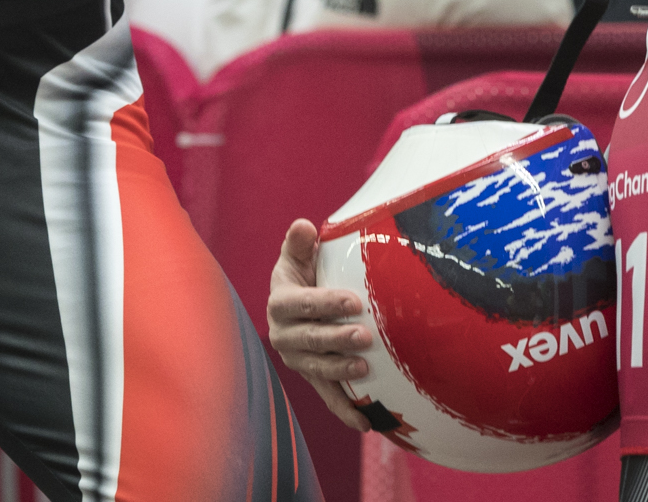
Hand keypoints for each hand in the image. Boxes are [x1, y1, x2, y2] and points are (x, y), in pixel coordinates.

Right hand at [266, 219, 374, 432]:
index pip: (300, 304)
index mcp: (280, 303)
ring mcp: (299, 361)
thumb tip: (303, 226)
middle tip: (365, 336)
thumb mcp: (298, 256)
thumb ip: (299, 243)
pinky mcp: (314, 379)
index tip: (355, 302)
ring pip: (317, 370)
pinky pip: (329, 397)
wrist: (300, 304)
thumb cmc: (304, 273)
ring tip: (365, 370)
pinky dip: (345, 412)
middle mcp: (284, 335)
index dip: (326, 303)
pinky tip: (367, 423)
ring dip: (340, 373)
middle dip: (336, 339)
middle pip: (309, 340)